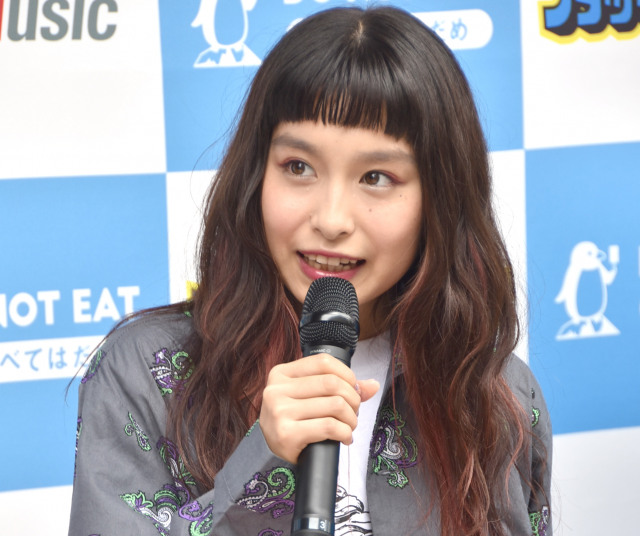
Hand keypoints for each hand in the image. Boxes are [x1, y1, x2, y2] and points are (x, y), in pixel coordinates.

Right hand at [259, 353, 379, 463]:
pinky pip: (329, 426)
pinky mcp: (286, 434)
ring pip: (334, 405)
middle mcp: (276, 389)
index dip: (347, 374)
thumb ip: (340, 386)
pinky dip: (344, 433)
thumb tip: (373, 385)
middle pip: (332, 383)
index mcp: (281, 373)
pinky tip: (344, 438)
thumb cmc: (295, 418)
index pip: (323, 362)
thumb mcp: (310, 395)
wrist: (274, 449)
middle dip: (353, 398)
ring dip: (351, 418)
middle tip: (354, 411)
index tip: (354, 388)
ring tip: (349, 425)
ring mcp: (279, 411)